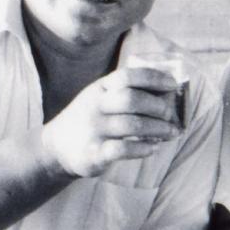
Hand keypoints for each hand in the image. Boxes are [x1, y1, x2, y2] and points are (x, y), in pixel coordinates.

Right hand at [41, 67, 181, 176]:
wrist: (57, 147)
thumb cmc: (89, 119)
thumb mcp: (101, 98)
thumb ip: (126, 92)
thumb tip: (167, 91)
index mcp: (100, 88)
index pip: (128, 76)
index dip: (153, 78)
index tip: (173, 85)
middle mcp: (95, 106)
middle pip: (132, 100)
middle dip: (158, 106)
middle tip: (171, 115)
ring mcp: (94, 130)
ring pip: (132, 125)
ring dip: (157, 129)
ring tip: (170, 133)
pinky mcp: (93, 153)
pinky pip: (121, 150)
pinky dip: (142, 149)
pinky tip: (152, 148)